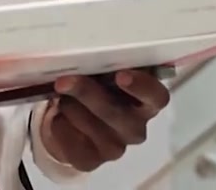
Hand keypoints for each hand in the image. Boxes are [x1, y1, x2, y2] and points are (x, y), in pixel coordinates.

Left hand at [39, 70, 169, 172]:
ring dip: (68, 104)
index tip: (121, 74)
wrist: (79, 119)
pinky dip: (58, 122)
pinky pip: (69, 140)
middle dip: (86, 93)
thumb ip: (106, 64)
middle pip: (113, 111)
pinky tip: (58, 114)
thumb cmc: (99, 85)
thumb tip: (86, 54)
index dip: (141, 86)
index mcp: (147, 102)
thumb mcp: (107, 72)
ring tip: (61, 93)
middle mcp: (136, 128)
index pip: (156, 97)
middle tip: (63, 81)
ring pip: (87, 123)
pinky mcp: (91, 161)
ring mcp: (115, 148)